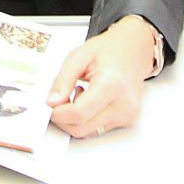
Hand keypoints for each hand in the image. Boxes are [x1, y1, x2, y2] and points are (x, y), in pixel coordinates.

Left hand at [46, 16, 160, 137]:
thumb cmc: (109, 50)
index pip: (79, 113)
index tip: (49, 105)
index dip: (58, 113)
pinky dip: (87, 120)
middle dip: (64, 119)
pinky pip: (98, 129)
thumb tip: (52, 102)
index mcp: (111, 84)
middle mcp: (123, 104)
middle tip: (58, 101)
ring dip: (75, 120)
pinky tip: (89, 102)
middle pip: (82, 128)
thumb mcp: (79, 55)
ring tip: (78, 95)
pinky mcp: (127, 120)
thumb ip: (63, 79)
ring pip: (88, 132)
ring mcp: (127, 114)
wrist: (134, 51)